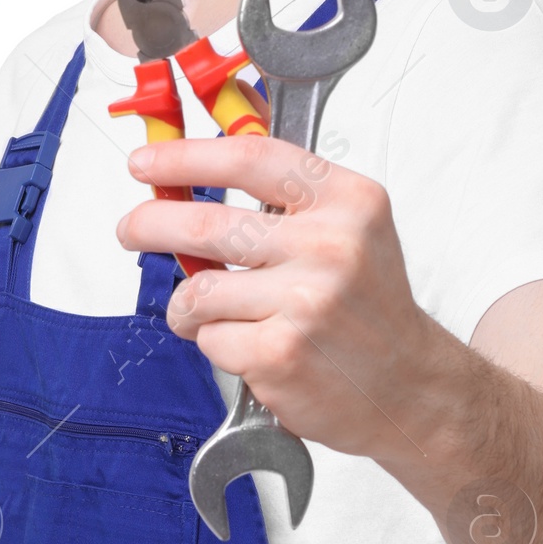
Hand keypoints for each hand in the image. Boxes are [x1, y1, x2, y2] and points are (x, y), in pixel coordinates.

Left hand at [117, 135, 434, 461]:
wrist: (410, 386)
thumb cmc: (369, 307)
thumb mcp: (352, 227)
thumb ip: (287, 195)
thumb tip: (201, 161)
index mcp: (348, 201)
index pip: (250, 159)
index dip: (186, 157)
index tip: (148, 162)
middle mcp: (331, 246)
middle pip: (205, 223)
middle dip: (150, 224)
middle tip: (132, 229)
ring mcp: (306, 302)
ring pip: (199, 290)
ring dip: (190, 306)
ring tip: (208, 312)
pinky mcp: (281, 353)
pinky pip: (210, 339)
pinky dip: (216, 345)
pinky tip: (248, 345)